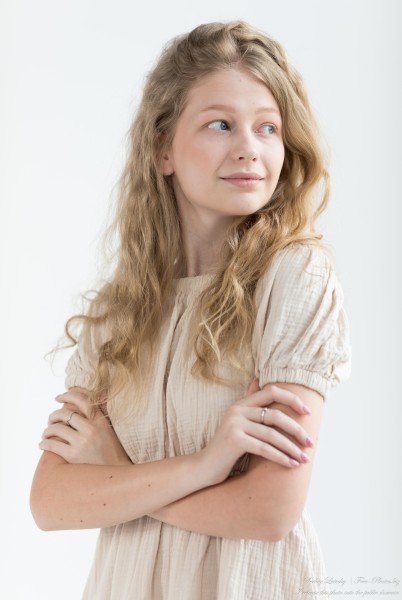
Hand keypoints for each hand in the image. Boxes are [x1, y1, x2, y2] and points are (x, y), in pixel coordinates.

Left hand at [39, 388, 131, 465]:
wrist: (115, 475)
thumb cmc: (112, 453)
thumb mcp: (110, 431)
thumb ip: (100, 416)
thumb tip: (92, 401)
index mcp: (101, 421)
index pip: (83, 401)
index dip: (68, 396)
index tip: (59, 397)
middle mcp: (91, 430)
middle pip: (65, 414)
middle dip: (53, 415)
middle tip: (51, 420)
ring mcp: (82, 443)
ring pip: (56, 429)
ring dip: (47, 430)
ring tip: (46, 434)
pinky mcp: (73, 456)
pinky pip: (52, 444)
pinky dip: (44, 443)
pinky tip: (42, 444)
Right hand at [199, 381, 313, 486]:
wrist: (203, 467)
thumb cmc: (225, 447)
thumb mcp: (237, 423)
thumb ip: (248, 404)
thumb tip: (258, 381)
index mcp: (240, 404)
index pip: (271, 391)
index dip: (292, 399)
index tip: (308, 413)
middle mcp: (237, 410)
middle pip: (275, 415)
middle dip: (297, 429)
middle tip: (310, 443)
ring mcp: (234, 424)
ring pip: (272, 435)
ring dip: (292, 448)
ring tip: (304, 459)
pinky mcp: (234, 440)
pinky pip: (264, 449)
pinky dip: (281, 457)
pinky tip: (291, 465)